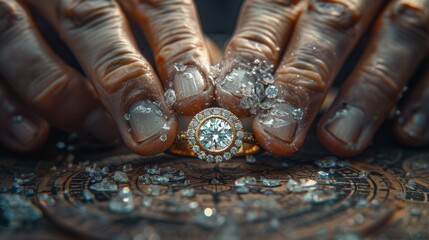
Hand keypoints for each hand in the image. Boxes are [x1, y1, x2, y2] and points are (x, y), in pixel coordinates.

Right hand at [0, 0, 214, 153]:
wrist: (44, 7)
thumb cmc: (106, 25)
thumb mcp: (143, 23)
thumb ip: (169, 49)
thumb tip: (197, 94)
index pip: (157, 6)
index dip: (177, 52)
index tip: (192, 99)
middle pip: (94, 23)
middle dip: (125, 83)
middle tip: (152, 133)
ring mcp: (18, 2)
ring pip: (27, 42)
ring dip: (67, 99)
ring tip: (99, 133)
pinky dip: (9, 108)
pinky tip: (34, 134)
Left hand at [215, 0, 428, 156]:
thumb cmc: (329, 12)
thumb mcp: (299, 12)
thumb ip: (270, 42)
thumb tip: (235, 98)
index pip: (273, 12)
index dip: (252, 57)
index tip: (232, 102)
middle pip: (328, 27)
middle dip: (301, 83)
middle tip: (276, 135)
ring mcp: (408, 1)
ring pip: (395, 37)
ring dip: (365, 95)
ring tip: (338, 141)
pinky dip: (424, 97)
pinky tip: (405, 133)